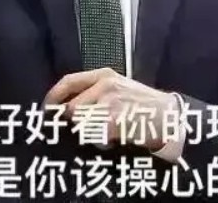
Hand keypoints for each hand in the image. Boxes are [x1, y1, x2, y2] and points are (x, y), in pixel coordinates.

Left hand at [44, 68, 177, 151]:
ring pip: (82, 124)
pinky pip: (95, 136)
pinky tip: (115, 138)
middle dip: (77, 123)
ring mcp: (110, 102)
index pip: (68, 81)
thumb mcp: (118, 88)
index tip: (46, 109)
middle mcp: (104, 85)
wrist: (171, 116)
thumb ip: (94, 92)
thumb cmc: (143, 104)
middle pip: (72, 109)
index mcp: (103, 75)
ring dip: (90, 134)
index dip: (53, 96)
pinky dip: (102, 143)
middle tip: (91, 129)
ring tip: (107, 133)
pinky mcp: (115, 119)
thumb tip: (66, 107)